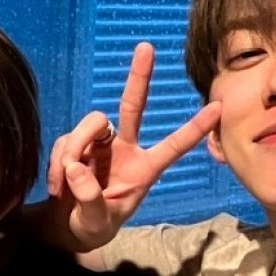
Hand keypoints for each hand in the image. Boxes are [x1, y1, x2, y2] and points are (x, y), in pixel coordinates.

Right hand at [44, 43, 220, 249]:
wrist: (66, 228)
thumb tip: (76, 167)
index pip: (173, 146)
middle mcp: (124, 150)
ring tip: (64, 183)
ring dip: (73, 149)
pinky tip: (57, 186)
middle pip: (132, 106)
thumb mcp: (97, 223)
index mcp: (144, 170)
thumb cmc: (92, 227)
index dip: (195, 129)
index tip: (218, 108)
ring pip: (90, 125)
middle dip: (139, 77)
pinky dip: (57, 164)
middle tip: (147, 47)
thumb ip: (90, 199)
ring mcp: (99, 145)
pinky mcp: (75, 145)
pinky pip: (65, 142)